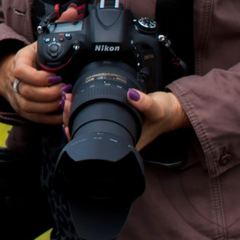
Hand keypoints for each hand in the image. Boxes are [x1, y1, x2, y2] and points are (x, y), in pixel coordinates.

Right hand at [0, 42, 65, 124]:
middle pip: (26, 92)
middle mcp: (14, 80)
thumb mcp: (40, 47)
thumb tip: (68, 55)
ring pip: (29, 107)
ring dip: (50, 106)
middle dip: (49, 93)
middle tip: (64, 88)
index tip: (55, 77)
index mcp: (19, 62)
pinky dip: (51, 118)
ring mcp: (16, 97)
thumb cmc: (34, 58)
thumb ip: (51, 49)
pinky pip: (35, 118)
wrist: (17, 71)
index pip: (21, 72)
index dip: (39, 77)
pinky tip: (62, 111)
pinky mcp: (22, 109)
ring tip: (64, 99)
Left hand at [57, 82, 186, 146]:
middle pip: (84, 135)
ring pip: (86, 127)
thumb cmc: (166, 114)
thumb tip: (132, 95)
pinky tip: (77, 101)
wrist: (173, 112)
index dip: (75, 131)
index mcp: (124, 143)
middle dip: (70, 117)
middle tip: (66, 99)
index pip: (92, 142)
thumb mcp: (157, 107)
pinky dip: (82, 111)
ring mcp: (114, 132)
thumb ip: (145, 102)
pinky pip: (93, 119)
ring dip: (74, 113)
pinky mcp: (114, 122)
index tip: (69, 112)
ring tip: (68, 98)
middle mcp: (116, 140)